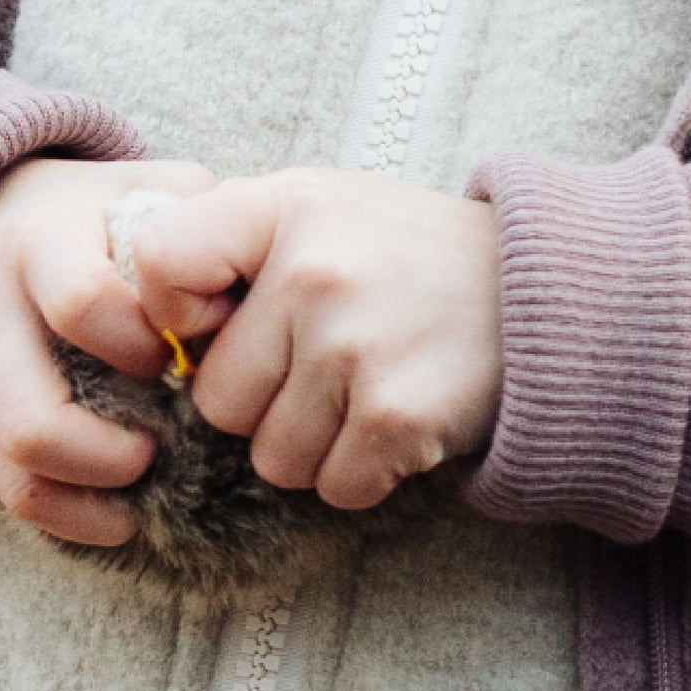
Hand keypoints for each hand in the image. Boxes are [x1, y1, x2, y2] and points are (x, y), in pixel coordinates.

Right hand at [0, 154, 214, 544]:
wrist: (3, 214)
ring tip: (143, 483)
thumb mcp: (155, 189)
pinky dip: (63, 513)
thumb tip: (248, 301)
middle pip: (34, 423)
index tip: (174, 357)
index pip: (80, 305)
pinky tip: (113, 500)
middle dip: (111, 457)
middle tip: (159, 447)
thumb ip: (205, 226)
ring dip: (90, 500)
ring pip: (16, 475)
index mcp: (40, 242)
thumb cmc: (103, 213)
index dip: (139, 347)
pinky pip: (3, 490)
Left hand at [129, 170, 503, 512]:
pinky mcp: (396, 415)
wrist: (540, 291)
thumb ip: (235, 246)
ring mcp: (355, 345)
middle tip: (330, 356)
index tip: (223, 319)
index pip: (160, 267)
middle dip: (263, 398)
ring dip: (314, 442)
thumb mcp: (321, 207)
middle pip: (215, 395)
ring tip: (369, 383)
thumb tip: (150, 328)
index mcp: (285, 205)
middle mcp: (312, 270)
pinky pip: (333, 485)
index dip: (176, 314)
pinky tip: (399, 415)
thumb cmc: (406, 254)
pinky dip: (363, 470)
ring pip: (270, 454)